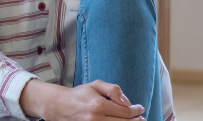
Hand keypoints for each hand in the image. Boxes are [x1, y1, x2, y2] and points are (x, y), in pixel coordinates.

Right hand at [20, 79, 144, 120]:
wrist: (60, 106)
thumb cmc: (80, 94)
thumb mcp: (96, 85)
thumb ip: (113, 90)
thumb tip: (127, 101)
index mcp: (98, 105)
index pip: (125, 112)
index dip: (136, 111)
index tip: (140, 108)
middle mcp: (96, 119)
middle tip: (142, 118)